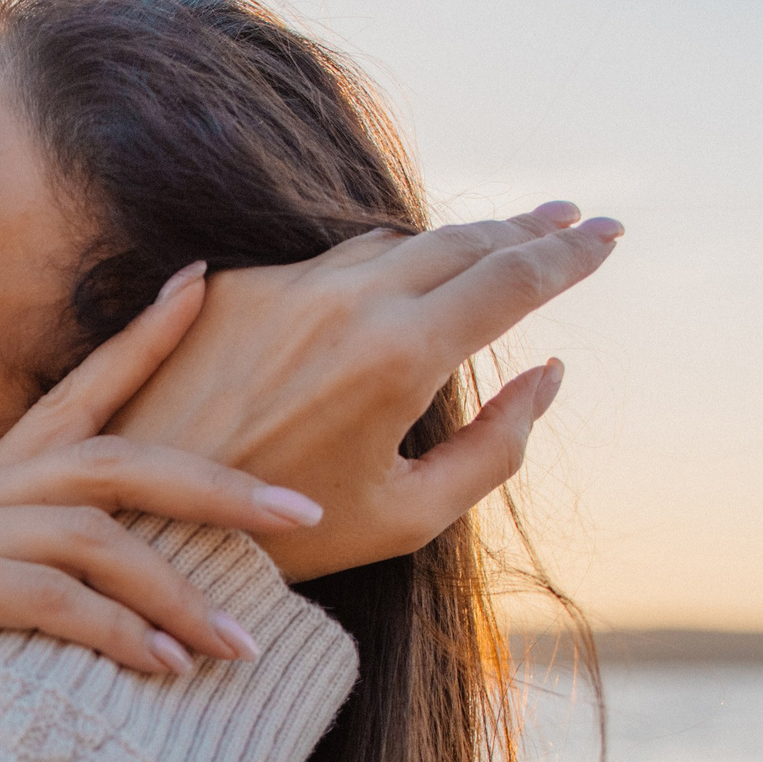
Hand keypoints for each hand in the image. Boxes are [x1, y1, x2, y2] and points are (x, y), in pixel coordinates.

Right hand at [0, 265, 322, 761]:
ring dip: (177, 591)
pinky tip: (162, 668)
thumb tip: (143, 591)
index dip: (140, 338)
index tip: (204, 283)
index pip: (74, 393)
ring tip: (240, 646)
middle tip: (301, 514)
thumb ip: (44, 579)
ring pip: (91, 537)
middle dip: (216, 485)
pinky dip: (117, 632)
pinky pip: (48, 598)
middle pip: (111, 460)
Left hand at [110, 202, 621, 579]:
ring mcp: (285, 286)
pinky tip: (396, 275)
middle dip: (525, 232)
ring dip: (451, 242)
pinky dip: (373, 266)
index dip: (574, 254)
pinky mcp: (232, 287)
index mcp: (402, 354)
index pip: (516, 278)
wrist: (150, 522)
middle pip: (462, 242)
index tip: (612, 235)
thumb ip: (498, 447)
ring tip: (493, 247)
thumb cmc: (287, 539)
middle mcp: (346, 301)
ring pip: (392, 242)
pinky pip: (323, 262)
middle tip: (568, 223)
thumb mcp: (410, 516)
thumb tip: (548, 372)